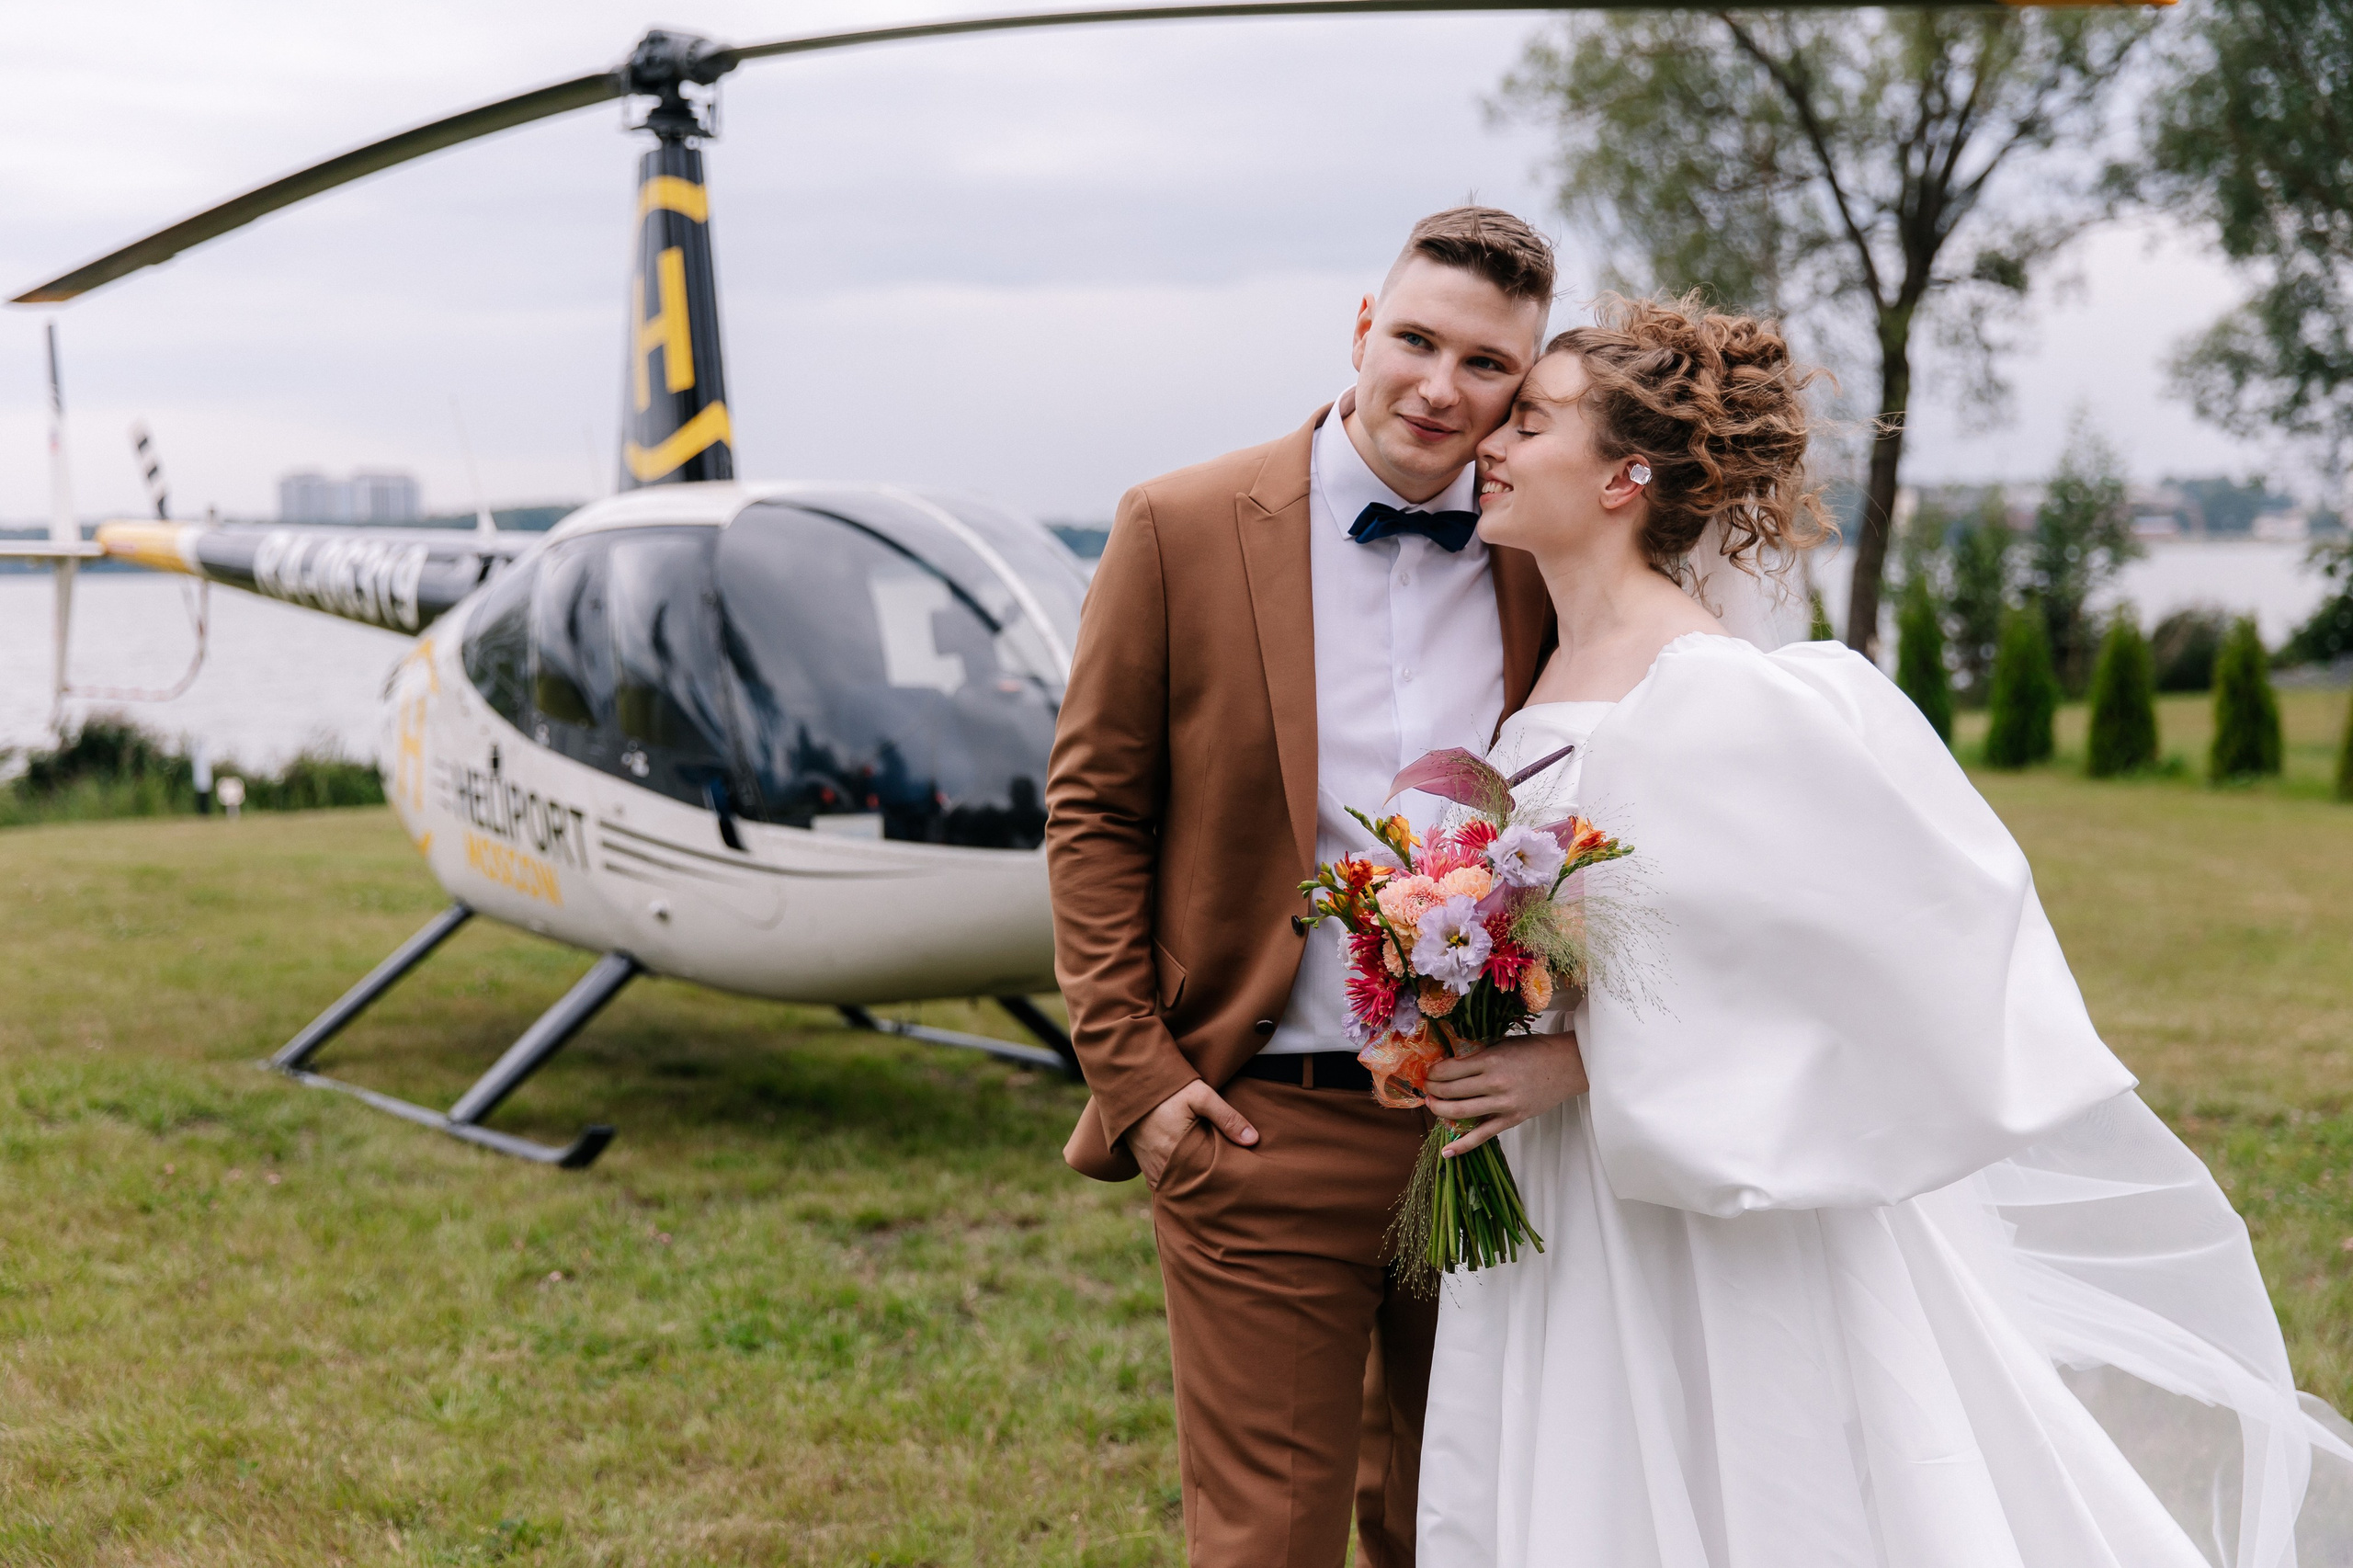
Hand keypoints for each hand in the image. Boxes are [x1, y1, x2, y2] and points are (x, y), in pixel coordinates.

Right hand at [1130, 1080, 1258, 1188]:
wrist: (1131, 1085)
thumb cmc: (1168, 1089)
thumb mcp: (1201, 1096)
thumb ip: (1227, 1117)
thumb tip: (1253, 1140)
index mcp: (1177, 1152)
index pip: (1206, 1178)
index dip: (1223, 1178)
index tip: (1237, 1178)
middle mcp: (1162, 1166)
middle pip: (1193, 1186)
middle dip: (1210, 1186)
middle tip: (1230, 1185)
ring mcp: (1152, 1169)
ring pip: (1179, 1187)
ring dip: (1193, 1186)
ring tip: (1213, 1182)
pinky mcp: (1145, 1167)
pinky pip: (1164, 1185)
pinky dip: (1178, 1183)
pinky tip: (1192, 1178)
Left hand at [1423, 1034, 1587, 1157]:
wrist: (1566, 1065)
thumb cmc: (1534, 1050)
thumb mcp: (1502, 1044)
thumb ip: (1478, 1055)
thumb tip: (1449, 1063)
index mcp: (1491, 1059)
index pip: (1450, 1069)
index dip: (1433, 1072)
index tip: (1427, 1072)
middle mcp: (1495, 1082)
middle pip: (1451, 1090)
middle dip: (1433, 1090)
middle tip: (1426, 1088)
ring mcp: (1503, 1104)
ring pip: (1461, 1112)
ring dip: (1440, 1110)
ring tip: (1431, 1106)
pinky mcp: (1512, 1119)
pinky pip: (1483, 1135)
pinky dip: (1463, 1145)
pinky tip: (1446, 1151)